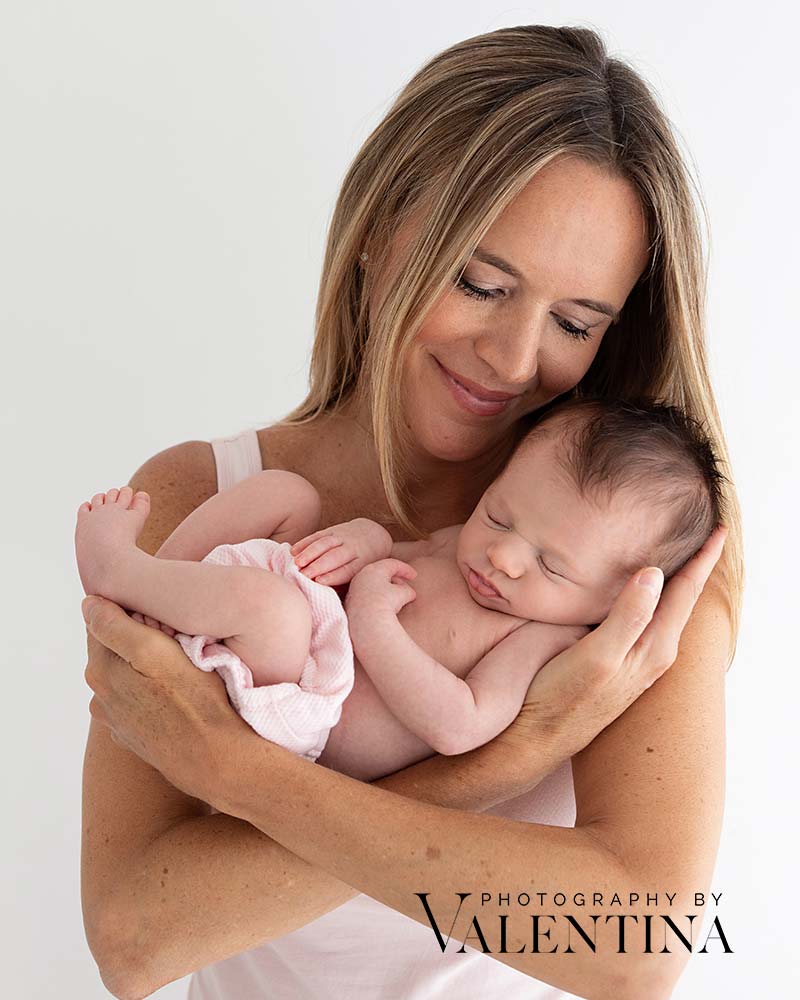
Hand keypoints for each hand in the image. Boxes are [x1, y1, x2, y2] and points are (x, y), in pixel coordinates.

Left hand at [82, 595, 251, 805]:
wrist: (219, 760)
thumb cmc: (195, 703)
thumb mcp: (154, 651)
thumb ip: (115, 625)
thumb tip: (89, 604)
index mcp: (100, 671)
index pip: (102, 621)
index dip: (131, 610)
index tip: (162, 617)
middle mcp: (101, 698)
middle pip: (116, 649)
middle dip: (140, 638)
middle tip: (178, 640)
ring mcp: (119, 721)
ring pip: (130, 675)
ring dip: (148, 666)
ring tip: (183, 668)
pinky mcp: (138, 738)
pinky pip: (142, 700)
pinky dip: (155, 691)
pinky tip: (180, 696)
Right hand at [290, 518, 391, 584]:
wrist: (373, 536)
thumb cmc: (363, 564)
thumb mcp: (362, 575)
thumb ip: (346, 585)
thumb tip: (327, 598)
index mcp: (362, 562)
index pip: (347, 569)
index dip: (333, 575)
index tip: (319, 581)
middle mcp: (354, 548)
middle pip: (335, 556)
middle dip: (319, 565)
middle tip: (304, 574)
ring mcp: (343, 537)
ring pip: (326, 543)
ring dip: (309, 553)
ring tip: (296, 562)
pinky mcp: (333, 530)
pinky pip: (318, 535)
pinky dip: (305, 542)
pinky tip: (294, 551)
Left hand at [344, 558, 417, 623]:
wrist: (367, 622)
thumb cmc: (385, 603)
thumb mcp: (403, 594)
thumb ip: (406, 590)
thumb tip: (407, 592)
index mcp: (375, 569)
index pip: (392, 564)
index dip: (405, 569)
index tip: (414, 576)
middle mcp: (361, 576)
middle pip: (381, 573)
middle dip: (395, 579)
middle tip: (405, 585)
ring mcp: (354, 589)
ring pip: (372, 585)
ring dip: (385, 589)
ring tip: (395, 599)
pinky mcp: (350, 602)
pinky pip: (366, 596)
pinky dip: (376, 598)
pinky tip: (383, 607)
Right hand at [489, 525, 728, 789]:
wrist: (538, 738)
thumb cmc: (562, 699)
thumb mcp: (597, 656)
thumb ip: (628, 616)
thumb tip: (654, 574)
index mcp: (654, 647)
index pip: (686, 593)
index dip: (702, 559)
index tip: (718, 529)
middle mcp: (653, 655)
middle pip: (683, 600)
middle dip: (696, 567)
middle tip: (705, 534)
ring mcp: (637, 662)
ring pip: (666, 612)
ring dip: (676, 583)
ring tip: (681, 556)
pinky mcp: (620, 665)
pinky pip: (648, 622)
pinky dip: (653, 599)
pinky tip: (639, 593)